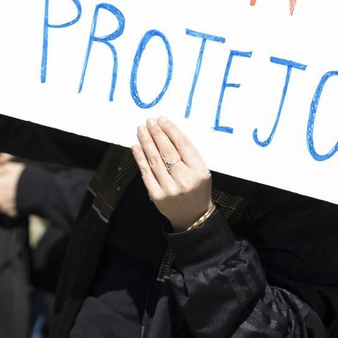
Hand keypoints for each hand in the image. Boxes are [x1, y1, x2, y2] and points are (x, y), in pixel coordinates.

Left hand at [0, 154, 24, 217]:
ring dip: (3, 198)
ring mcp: (2, 208)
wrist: (40, 194)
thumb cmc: (25, 178)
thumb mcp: (11, 168)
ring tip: (15, 192)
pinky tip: (18, 199)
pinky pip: (7, 208)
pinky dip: (10, 204)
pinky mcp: (10, 214)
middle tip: (7, 185)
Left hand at [133, 118, 212, 232]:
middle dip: (156, 133)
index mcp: (199, 171)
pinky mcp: (157, 195)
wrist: (193, 217)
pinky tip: (136, 146)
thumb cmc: (197, 189)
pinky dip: (140, 158)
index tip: (162, 120)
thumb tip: (167, 133)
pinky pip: (146, 172)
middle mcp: (184, 179)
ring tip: (141, 130)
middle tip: (149, 122)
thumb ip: (188, 154)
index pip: (182, 145)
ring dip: (146, 142)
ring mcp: (169, 188)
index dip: (171, 130)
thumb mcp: (201, 171)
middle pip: (167, 151)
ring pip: (155, 160)